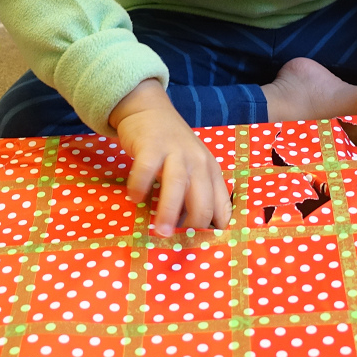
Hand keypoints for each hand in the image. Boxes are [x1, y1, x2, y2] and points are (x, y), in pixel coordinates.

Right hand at [109, 80, 231, 233]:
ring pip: (177, 185)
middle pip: (202, 199)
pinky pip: (146, 169)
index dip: (214, 228)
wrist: (151, 110)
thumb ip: (196, 194)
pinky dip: (140, 186)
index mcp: (211, 171)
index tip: (202, 246)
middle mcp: (198, 161)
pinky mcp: (152, 145)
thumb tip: (195, 233)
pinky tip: (135, 198)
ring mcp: (175, 151)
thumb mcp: (194, 168)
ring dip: (169, 212)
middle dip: (192, 226)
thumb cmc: (173, 148)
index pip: (221, 205)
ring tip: (161, 231)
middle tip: (178, 243)